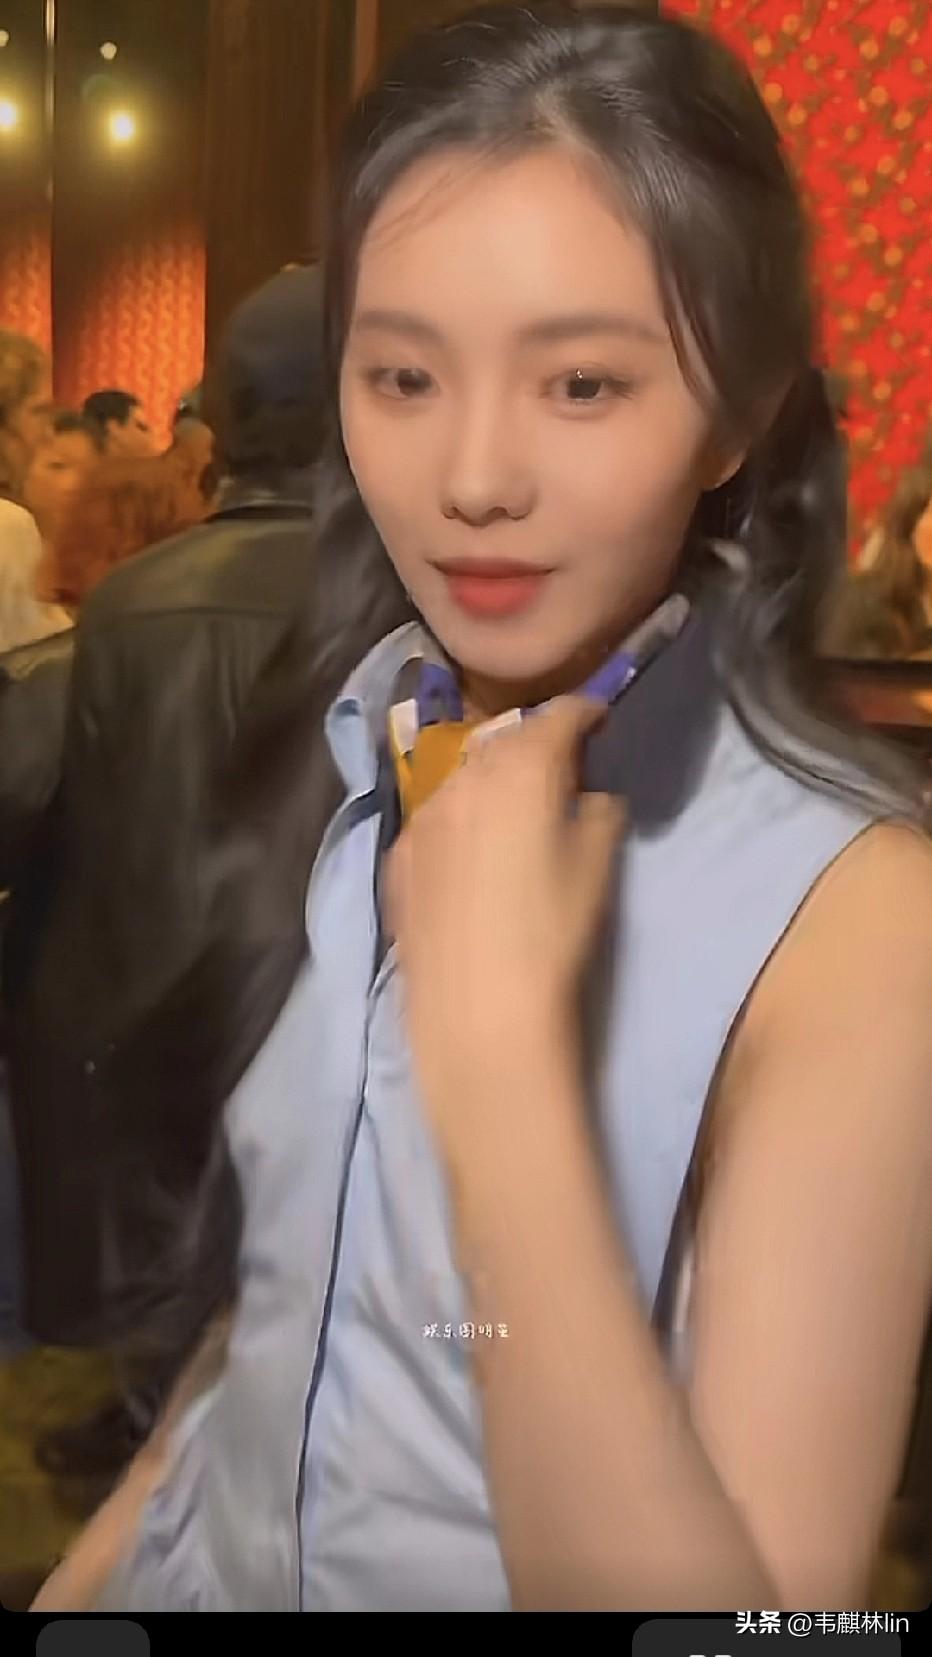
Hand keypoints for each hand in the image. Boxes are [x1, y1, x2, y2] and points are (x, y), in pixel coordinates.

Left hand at [386, 697, 624, 1132]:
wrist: (476, 1008)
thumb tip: (588, 797)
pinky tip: (473, 855)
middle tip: (561, 768)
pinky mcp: (398, 858)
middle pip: (505, 742)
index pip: (558, 717)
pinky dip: (460, 822)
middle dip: (534, 746)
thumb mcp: (597, 867)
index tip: (600, 720)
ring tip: (514, 810)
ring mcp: (422, 817)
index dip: (584, 713)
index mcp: (521, 769)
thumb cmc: (551, 933)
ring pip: (464, 779)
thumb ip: (598, 813)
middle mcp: (464, 778)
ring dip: (492, 782)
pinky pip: (437, 821)